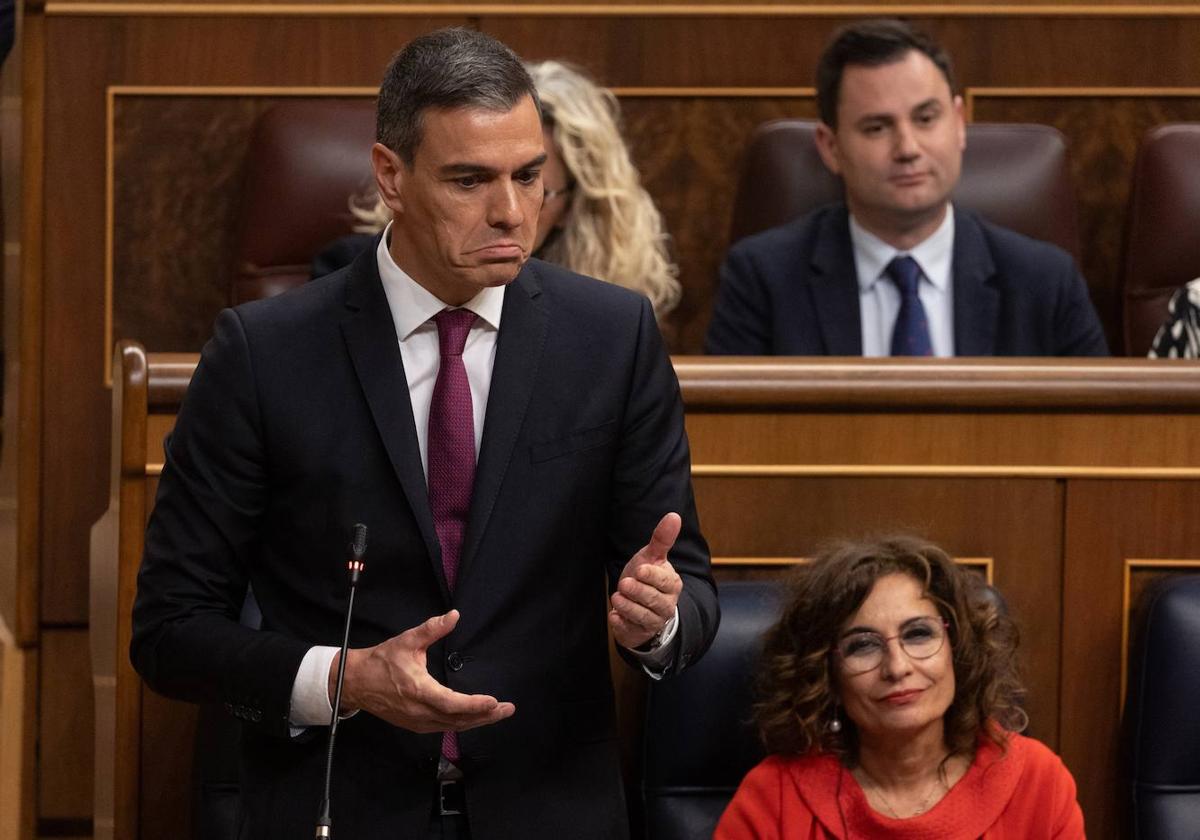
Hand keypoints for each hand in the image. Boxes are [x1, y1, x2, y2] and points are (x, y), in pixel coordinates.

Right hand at [334, 610, 514, 732]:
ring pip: (452, 726)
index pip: (452, 704)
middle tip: (508, 709)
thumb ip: (432, 629)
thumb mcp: (407, 641)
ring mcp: (417, 721)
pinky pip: (443, 728)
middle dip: (486, 716)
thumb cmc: (382, 661)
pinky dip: (462, 724)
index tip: (494, 701)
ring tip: (498, 713)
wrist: (356, 682)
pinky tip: (475, 719)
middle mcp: (419, 711)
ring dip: (477, 722)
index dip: (475, 705)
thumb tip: (454, 615)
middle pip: (458, 720)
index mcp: (418, 690)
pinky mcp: (415, 725)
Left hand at [609, 513, 683, 650]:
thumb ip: (662, 539)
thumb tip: (674, 515)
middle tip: (624, 583)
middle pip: (654, 600)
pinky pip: (630, 630)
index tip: (640, 569)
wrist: (641, 605)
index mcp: (672, 585)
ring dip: (629, 607)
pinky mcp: (638, 632)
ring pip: (642, 616)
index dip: (652, 576)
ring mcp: (653, 621)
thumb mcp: (652, 557)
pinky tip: (614, 616)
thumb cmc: (647, 578)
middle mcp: (666, 605)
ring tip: (617, 597)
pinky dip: (621, 623)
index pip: (664, 581)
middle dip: (638, 592)